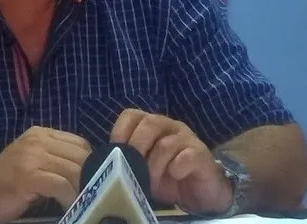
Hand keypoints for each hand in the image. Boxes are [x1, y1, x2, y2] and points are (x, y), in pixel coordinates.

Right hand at [0, 126, 91, 221]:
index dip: (91, 161)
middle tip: (94, 194)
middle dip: (91, 176)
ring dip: (82, 190)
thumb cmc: (4, 183)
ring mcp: (32, 157)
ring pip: (74, 170)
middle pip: (81, 155)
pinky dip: (69, 198)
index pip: (80, 142)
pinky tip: (67, 207)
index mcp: (40, 133)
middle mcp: (37, 140)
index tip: (94, 179)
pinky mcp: (28, 176)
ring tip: (84, 202)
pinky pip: (62, 186)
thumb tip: (87, 169)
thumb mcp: (31, 161)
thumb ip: (54, 158)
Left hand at [110, 109, 232, 214]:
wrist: (199, 192)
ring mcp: (186, 138)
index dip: (120, 132)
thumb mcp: (142, 169)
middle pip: (149, 123)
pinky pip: (186, 156)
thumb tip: (105, 164)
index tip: (115, 153)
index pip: (130, 115)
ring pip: (165, 144)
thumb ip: (128, 161)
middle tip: (133, 169)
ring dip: (155, 167)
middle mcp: (168, 125)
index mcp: (151, 125)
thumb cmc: (167, 178)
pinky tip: (174, 176)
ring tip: (153, 183)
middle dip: (136, 148)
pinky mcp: (200, 153)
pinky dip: (176, 168)